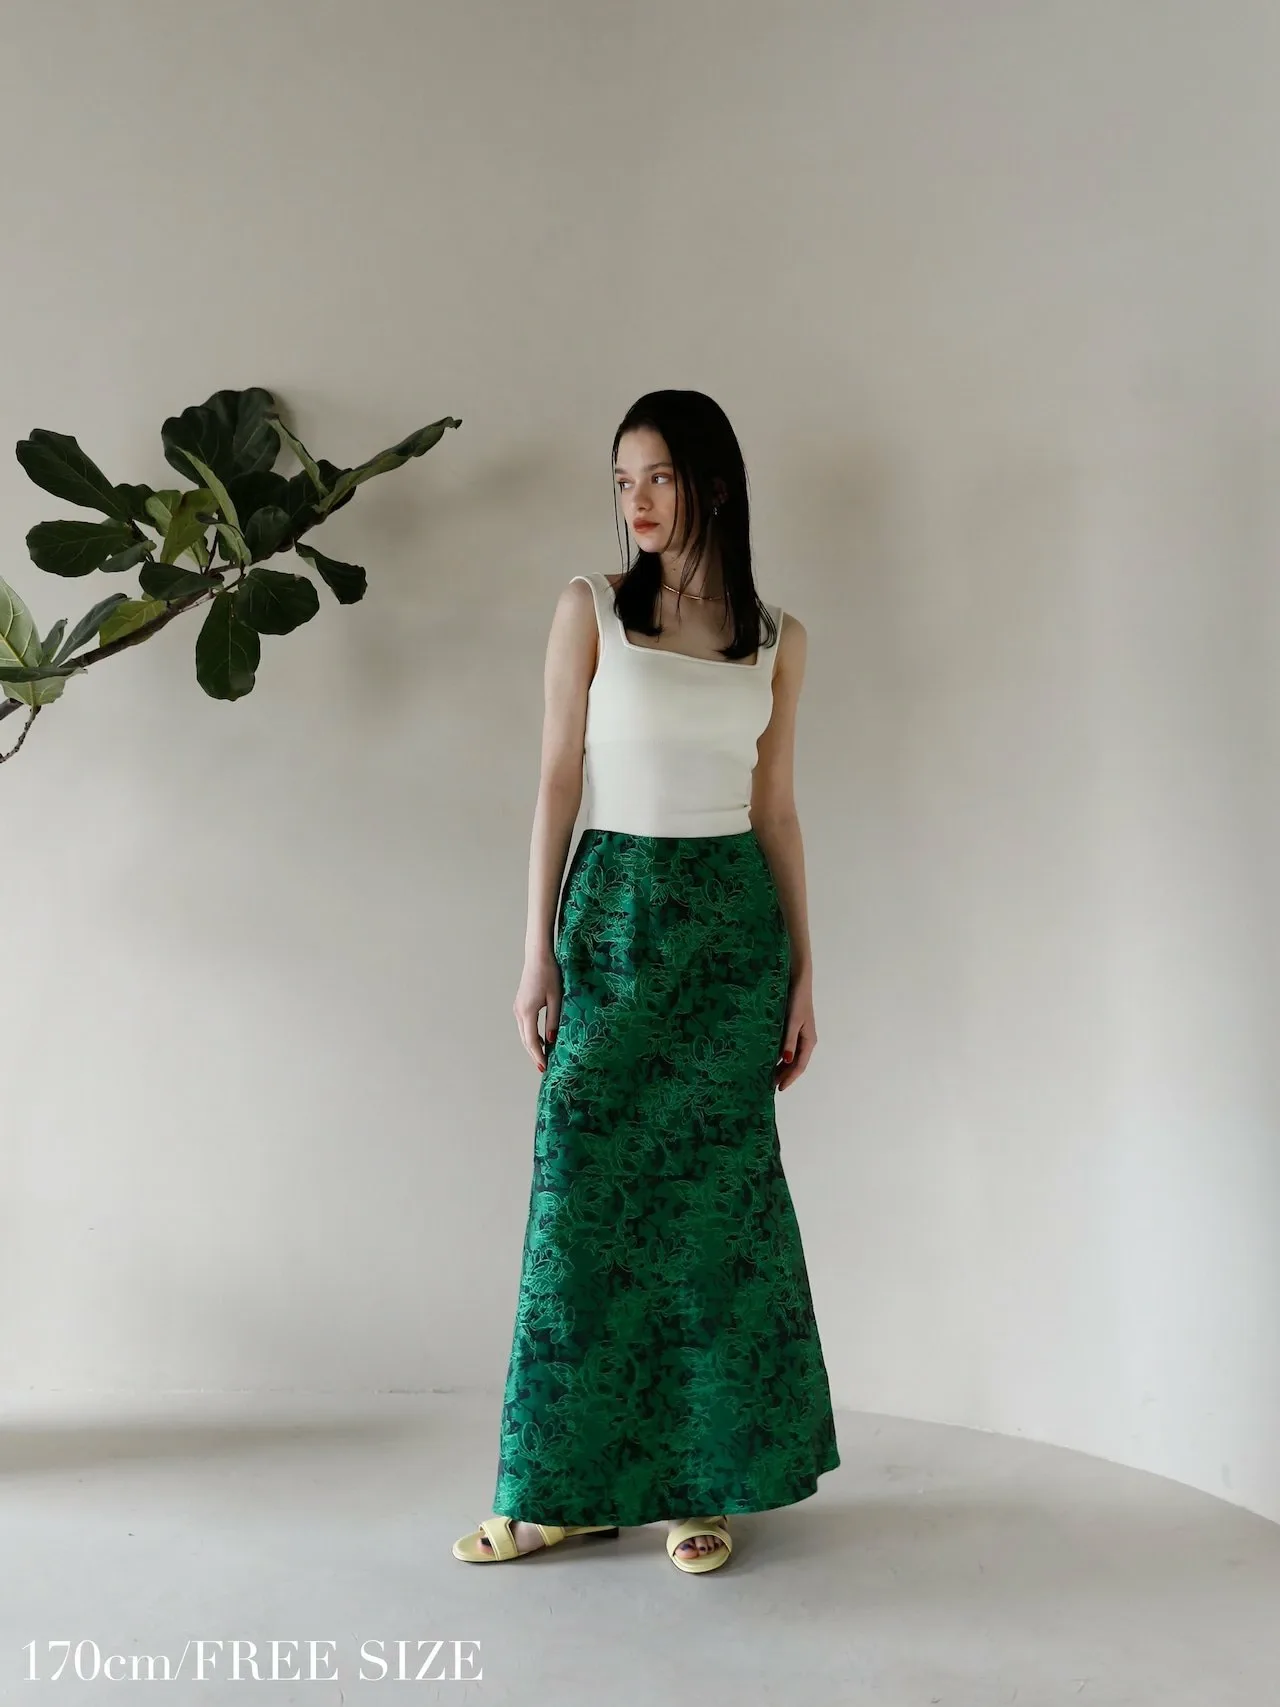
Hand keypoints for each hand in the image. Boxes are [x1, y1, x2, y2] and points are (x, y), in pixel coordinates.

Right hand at [514, 950, 560, 1072]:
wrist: (537, 957)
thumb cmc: (550, 975)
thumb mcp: (556, 998)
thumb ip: (553, 1020)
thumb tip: (551, 1040)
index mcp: (527, 1012)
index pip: (532, 1041)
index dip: (538, 1055)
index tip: (545, 1067)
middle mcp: (519, 1012)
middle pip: (525, 1040)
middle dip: (534, 1054)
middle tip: (544, 1067)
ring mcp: (517, 1008)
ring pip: (523, 1033)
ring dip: (532, 1046)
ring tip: (543, 1057)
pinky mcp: (520, 1004)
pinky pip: (524, 1025)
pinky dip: (531, 1035)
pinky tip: (542, 1040)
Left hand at [775, 971, 815, 1091]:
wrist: (797, 979)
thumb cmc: (796, 999)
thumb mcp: (792, 1021)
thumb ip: (789, 1041)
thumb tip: (786, 1061)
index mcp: (808, 1041)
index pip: (799, 1066)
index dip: (790, 1078)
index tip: (779, 1089)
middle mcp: (805, 1040)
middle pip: (795, 1063)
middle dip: (784, 1075)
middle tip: (768, 1086)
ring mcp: (799, 1034)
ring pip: (790, 1056)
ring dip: (780, 1067)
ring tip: (767, 1076)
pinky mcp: (792, 1028)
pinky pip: (786, 1047)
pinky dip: (778, 1055)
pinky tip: (768, 1058)